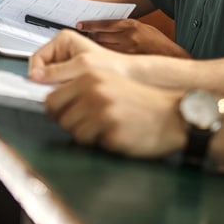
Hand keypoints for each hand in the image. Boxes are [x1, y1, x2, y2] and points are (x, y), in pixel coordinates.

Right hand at [28, 30, 132, 82]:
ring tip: (69, 91)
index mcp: (63, 40)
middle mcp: (63, 50)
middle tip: (57, 90)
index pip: (37, 57)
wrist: (130, 76)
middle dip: (47, 81)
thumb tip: (35, 76)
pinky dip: (62, 91)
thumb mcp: (82, 67)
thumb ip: (57, 71)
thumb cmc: (113, 66)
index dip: (37, 73)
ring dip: (55, 87)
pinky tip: (73, 94)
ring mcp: (66, 63)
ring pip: (49, 79)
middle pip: (42, 69)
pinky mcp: (71, 75)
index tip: (39, 86)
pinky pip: (58, 85)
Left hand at [44, 71, 183, 158]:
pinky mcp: (113, 134)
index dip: (58, 111)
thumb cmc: (141, 101)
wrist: (173, 115)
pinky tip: (118, 134)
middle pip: (59, 119)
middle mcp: (94, 92)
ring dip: (87, 136)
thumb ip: (80, 88)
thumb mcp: (109, 83)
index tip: (66, 114)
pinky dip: (102, 144)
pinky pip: (93, 146)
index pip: (51, 100)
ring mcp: (103, 114)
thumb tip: (50, 103)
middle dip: (72, 124)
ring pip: (74, 134)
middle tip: (90, 124)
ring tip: (107, 127)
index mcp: (89, 77)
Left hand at [75, 18, 182, 54]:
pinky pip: (109, 59)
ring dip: (93, 48)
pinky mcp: (128, 63)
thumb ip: (122, 27)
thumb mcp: (141, 27)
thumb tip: (99, 29)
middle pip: (100, 36)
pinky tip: (98, 59)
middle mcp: (128, 38)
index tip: (79, 25)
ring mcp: (128, 52)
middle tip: (83, 38)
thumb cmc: (155, 41)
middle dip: (90, 37)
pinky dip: (101, 58)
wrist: (172, 56)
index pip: (104, 24)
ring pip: (102, 48)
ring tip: (89, 48)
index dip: (89, 25)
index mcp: (131, 25)